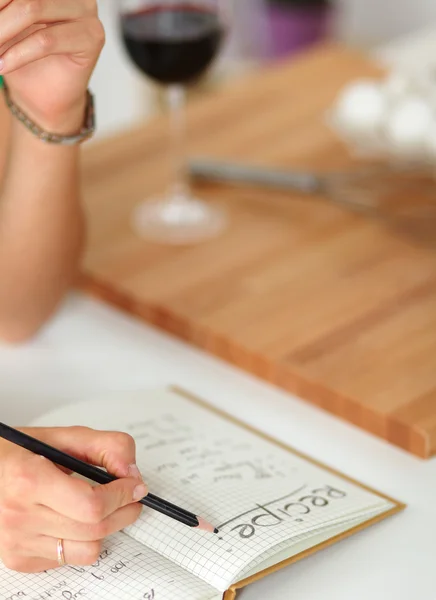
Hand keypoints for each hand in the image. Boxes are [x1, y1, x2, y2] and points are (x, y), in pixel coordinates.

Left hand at [0, 0, 104, 131]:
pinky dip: (18, 54)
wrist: (46, 98)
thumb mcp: (7, 28)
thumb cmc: (27, 63)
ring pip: (31, 9)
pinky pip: (46, 40)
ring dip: (2, 32)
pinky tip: (3, 65)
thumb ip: (4, 10)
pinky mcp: (92, 37)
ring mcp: (85, 12)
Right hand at [0, 426, 146, 572]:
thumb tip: (131, 472)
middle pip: (94, 529)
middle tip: (131, 495)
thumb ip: (105, 446)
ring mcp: (17, 542)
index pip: (92, 504)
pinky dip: (81, 540)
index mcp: (29, 480)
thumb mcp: (62, 437)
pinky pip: (68, 559)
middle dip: (124, 511)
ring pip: (86, 550)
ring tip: (103, 507)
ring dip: (105, 528)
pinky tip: (73, 518)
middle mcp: (18, 516)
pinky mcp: (18, 559)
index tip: (134, 485)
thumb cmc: (18, 453)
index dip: (122, 495)